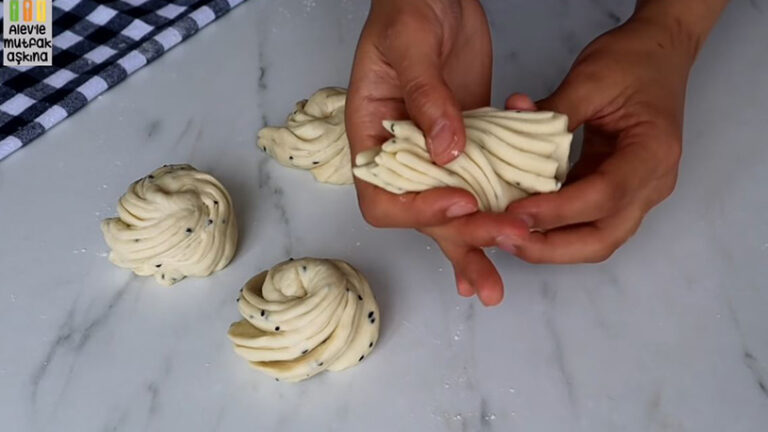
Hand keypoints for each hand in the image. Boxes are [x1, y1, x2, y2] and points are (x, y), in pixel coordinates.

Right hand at [348, 0, 526, 304]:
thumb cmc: (406, 7)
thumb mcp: (408, 43)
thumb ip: (425, 96)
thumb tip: (448, 152)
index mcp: (371, 137)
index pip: (383, 197)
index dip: (418, 210)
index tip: (460, 201)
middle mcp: (402, 155)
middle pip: (423, 217)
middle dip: (461, 242)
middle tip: (498, 260)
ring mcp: (436, 152)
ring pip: (453, 212)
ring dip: (477, 246)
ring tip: (495, 287)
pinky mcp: (469, 143)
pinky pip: (481, 184)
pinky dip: (497, 211)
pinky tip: (514, 238)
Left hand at [503, 16, 699, 262]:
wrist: (661, 50)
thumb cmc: (634, 59)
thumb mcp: (591, 77)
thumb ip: (552, 109)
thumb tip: (509, 122)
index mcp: (652, 153)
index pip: (603, 195)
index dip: (556, 210)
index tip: (513, 212)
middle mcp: (652, 183)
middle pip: (603, 239)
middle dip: (552, 248)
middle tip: (505, 239)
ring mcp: (638, 192)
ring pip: (596, 239)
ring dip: (551, 245)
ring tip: (507, 236)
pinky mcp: (619, 191)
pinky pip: (587, 221)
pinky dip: (555, 226)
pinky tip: (521, 220)